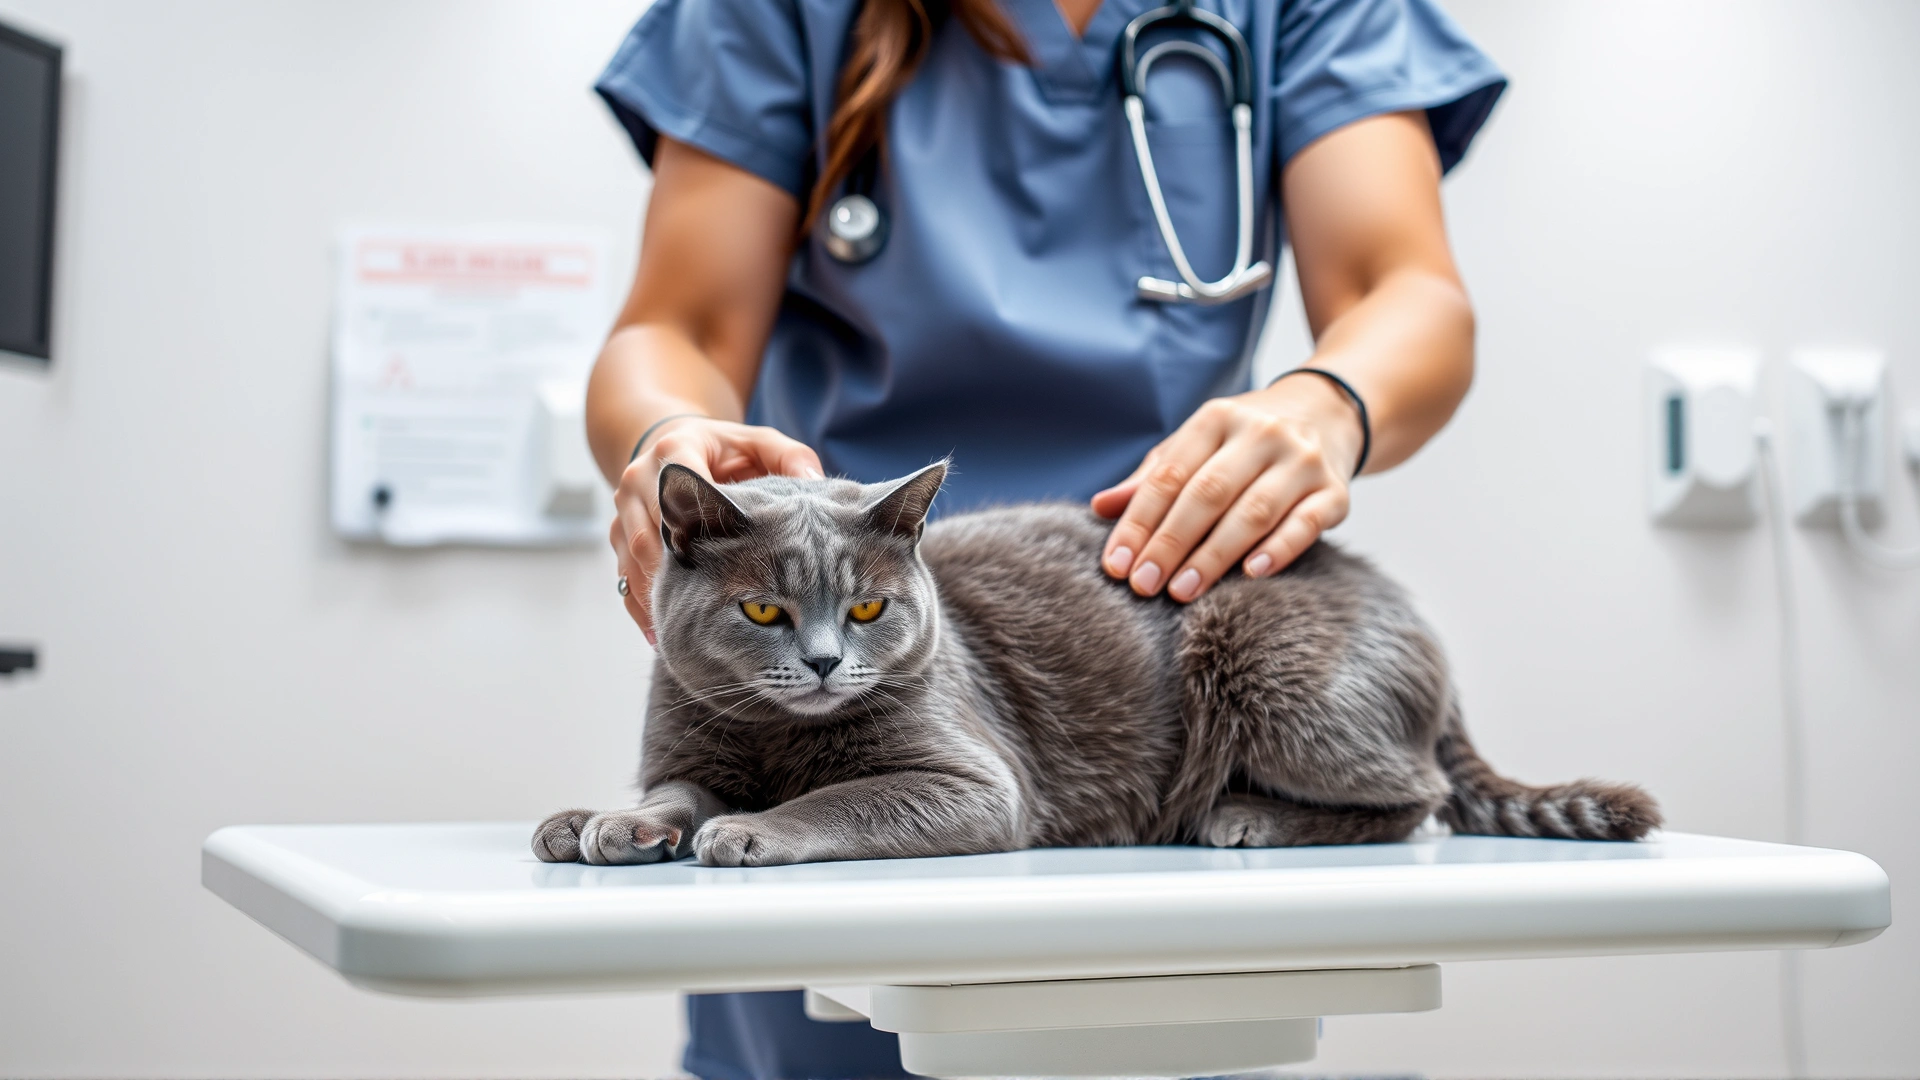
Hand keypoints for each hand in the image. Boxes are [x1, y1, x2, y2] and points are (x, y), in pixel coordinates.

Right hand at [613, 417, 821, 642]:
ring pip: (634, 558)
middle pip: (650, 533)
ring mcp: (624, 509)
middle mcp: (638, 479)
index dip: (697, 526)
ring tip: (677, 631)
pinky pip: (624, 575)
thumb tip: (813, 483)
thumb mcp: (758, 443)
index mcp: (674, 451)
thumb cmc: (725, 449)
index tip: (722, 559)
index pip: (679, 491)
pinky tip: (657, 634)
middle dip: (674, 572)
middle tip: (702, 608)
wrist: (671, 445)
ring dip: (655, 595)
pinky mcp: (619, 533)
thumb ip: (790, 457)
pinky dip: (640, 606)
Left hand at [1091, 375, 1364, 601]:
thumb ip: (1152, 479)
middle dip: (1171, 543)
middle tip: (1144, 585)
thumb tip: (1100, 507)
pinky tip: (1250, 575)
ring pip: (1254, 512)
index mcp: (1217, 418)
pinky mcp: (1335, 491)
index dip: (1139, 522)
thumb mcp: (1196, 446)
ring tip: (1182, 590)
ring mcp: (1302, 460)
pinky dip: (1279, 549)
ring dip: (1215, 555)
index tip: (1117, 565)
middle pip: (1208, 493)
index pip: (1170, 474)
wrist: (1326, 413)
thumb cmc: (1242, 442)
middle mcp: (1262, 433)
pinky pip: (1306, 524)